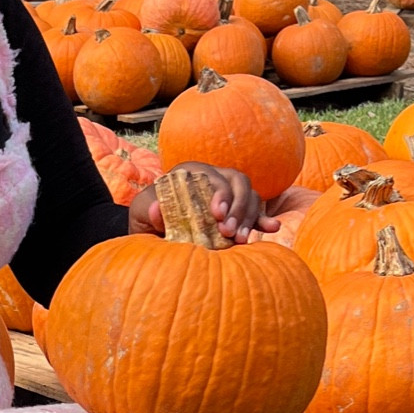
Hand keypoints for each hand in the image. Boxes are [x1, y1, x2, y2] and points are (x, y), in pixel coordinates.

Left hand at [127, 164, 277, 241]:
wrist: (152, 230)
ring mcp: (228, 192)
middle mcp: (212, 176)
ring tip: (240, 240)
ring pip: (250, 195)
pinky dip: (263, 218)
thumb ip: (147, 211)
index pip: (212, 175)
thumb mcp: (140, 215)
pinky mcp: (237, 209)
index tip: (217, 215)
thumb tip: (156, 208)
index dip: (219, 193)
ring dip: (249, 216)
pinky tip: (272, 227)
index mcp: (190, 172)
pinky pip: (256, 209)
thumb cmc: (146, 218)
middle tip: (229, 232)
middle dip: (237, 207)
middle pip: (237, 182)